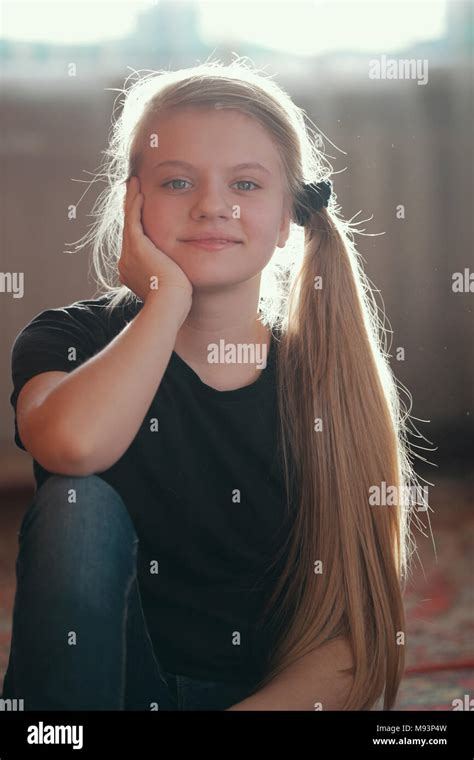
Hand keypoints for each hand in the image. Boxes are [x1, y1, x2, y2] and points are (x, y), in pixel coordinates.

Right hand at [118, 176, 192, 305]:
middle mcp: (126, 262)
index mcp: (132, 273)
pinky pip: (133, 218)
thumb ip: (171, 280)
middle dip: (131, 211)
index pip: (135, 246)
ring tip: (133, 184)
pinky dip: (135, 203)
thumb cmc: (176, 304)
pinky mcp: (136, 245)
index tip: (142, 218)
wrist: (169, 306)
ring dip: (131, 201)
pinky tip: (139, 189)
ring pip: (129, 221)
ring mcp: (129, 253)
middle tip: (133, 192)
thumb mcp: (172, 290)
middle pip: (129, 230)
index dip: (138, 229)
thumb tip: (180, 281)